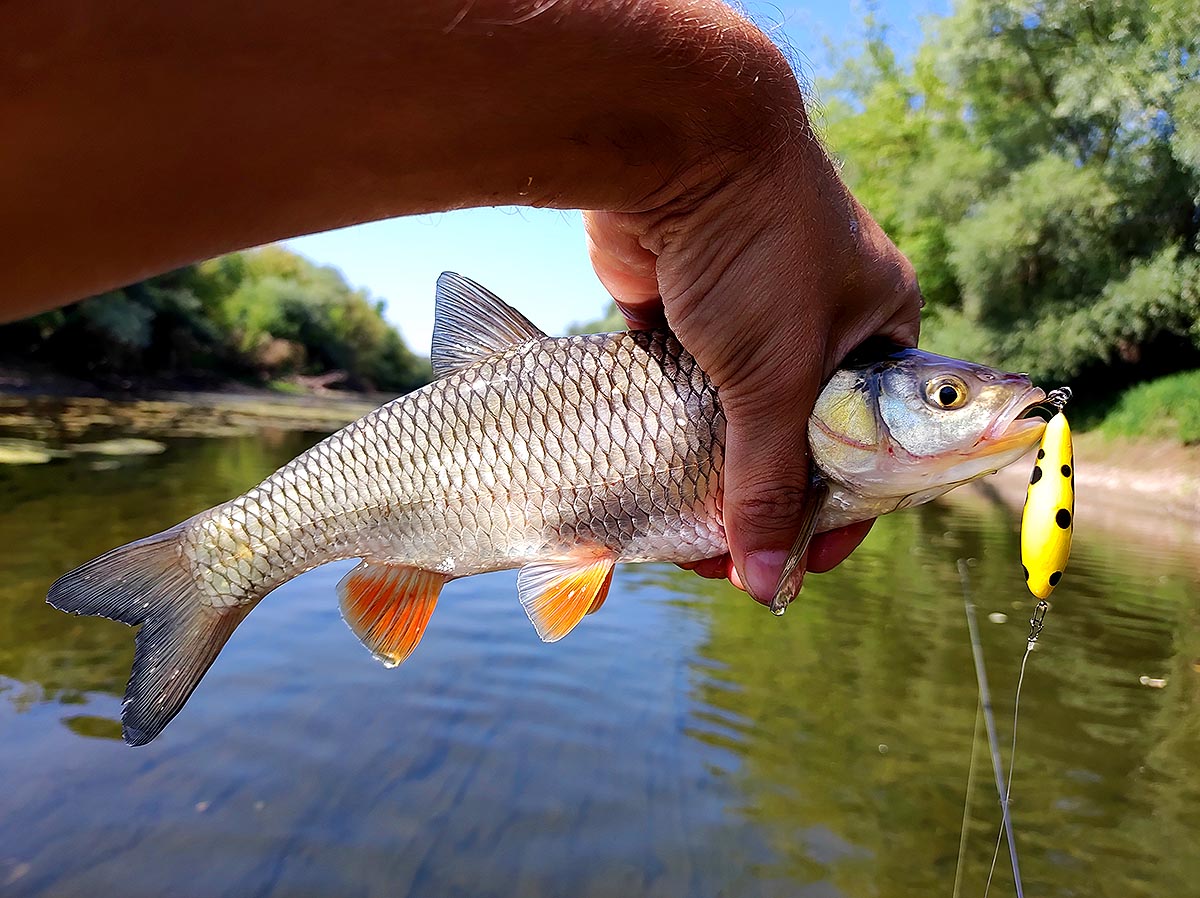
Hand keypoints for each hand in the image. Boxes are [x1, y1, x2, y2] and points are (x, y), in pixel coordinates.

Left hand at [585, 135, 920, 603]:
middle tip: (730, 560)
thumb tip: (768, 580)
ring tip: (684, 537)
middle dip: (766, 503)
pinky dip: (666, 436)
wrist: (676, 143)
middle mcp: (817, 323)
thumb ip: (772, 481)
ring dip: (711, 478)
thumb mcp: (779, 378)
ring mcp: (745, 316)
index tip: (799, 566)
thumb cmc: (760, 249)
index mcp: (878, 329)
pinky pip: (679, 392)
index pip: (875, 446)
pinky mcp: (680, 313)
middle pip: (797, 440)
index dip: (840, 513)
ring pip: (731, 420)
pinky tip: (648, 483)